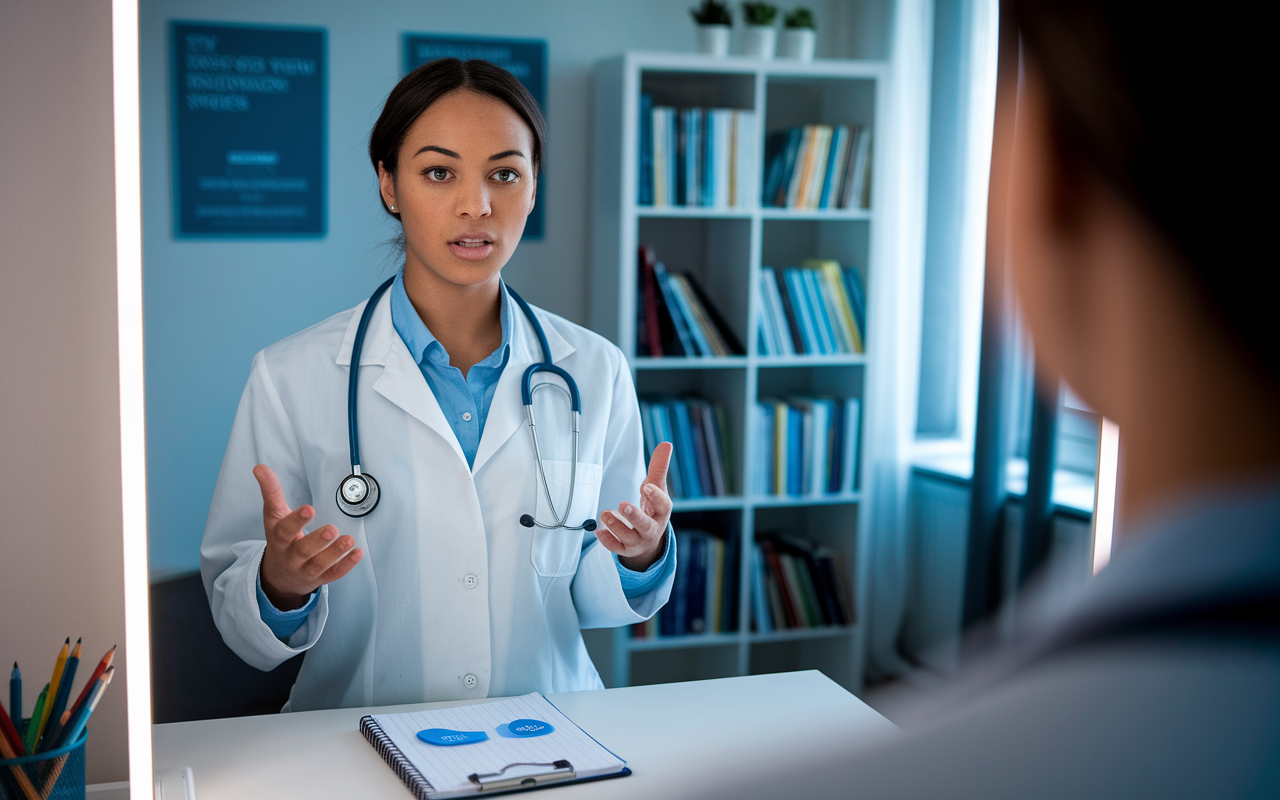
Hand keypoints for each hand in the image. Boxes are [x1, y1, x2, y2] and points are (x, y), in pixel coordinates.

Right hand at [254, 464, 363, 609]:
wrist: (279, 576)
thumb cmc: (280, 539)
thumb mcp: (273, 516)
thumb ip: (271, 492)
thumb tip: (260, 468)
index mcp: (279, 538)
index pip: (284, 530)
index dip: (296, 520)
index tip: (309, 508)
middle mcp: (291, 556)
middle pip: (302, 551)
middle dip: (317, 541)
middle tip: (332, 529)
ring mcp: (305, 569)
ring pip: (319, 564)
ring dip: (335, 553)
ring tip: (348, 539)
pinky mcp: (320, 578)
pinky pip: (333, 574)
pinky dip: (346, 565)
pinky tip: (358, 553)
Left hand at [597, 442, 673, 572]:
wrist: (649, 538)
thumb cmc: (652, 508)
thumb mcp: (655, 488)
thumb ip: (658, 467)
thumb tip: (666, 444)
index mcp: (661, 512)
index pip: (663, 505)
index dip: (655, 496)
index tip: (646, 485)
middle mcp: (652, 528)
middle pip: (646, 526)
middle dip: (635, 516)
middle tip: (623, 504)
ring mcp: (639, 541)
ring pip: (629, 538)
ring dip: (616, 526)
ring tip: (605, 513)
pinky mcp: (627, 550)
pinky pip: (617, 549)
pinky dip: (608, 541)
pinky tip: (598, 531)